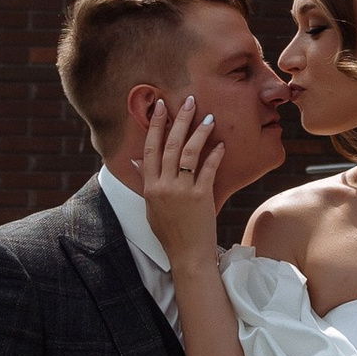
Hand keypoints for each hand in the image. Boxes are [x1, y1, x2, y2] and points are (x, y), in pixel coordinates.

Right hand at [136, 93, 227, 268]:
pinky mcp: (201, 197)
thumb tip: (135, 161)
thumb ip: (145, 182)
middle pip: (170, 145)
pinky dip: (214, 155)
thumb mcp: (150, 207)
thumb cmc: (169, 232)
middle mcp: (164, 186)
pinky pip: (208, 170)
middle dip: (179, 120)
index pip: (150, 149)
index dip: (155, 126)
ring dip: (199, 132)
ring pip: (188, 153)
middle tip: (189, 101)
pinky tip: (221, 144)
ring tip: (208, 117)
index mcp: (150, 187)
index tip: (160, 106)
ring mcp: (182, 191)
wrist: (187, 254)